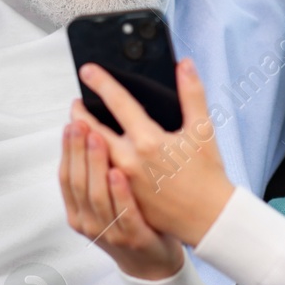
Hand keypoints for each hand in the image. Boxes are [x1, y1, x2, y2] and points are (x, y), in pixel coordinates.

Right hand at [59, 121, 183, 280]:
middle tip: (81, 121)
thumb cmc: (131, 224)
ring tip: (97, 137)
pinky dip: (119, 192)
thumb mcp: (105, 204)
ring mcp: (109, 232)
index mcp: (78, 212)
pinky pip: (123, 212)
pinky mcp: (133, 238)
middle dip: (77, 149)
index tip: (71, 121)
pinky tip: (119, 172)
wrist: (153, 264)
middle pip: (78, 182)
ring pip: (96, 195)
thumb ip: (98, 177)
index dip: (67, 149)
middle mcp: (88, 223)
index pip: (66, 176)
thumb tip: (95, 132)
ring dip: (96, 164)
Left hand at [72, 59, 234, 246]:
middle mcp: (130, 161)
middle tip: (76, 102)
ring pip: (89, 155)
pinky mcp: (120, 198)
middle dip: (81, 113)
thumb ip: (192, 94)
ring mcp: (122, 182)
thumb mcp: (202, 130)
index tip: (88, 71)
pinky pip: (95, 177)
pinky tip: (89, 156)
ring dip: (80, 138)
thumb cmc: (207, 176)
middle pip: (92, 130)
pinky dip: (88, 162)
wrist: (209, 219)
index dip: (102, 83)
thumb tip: (186, 65)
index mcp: (149, 141)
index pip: (118, 103)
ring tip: (78, 127)